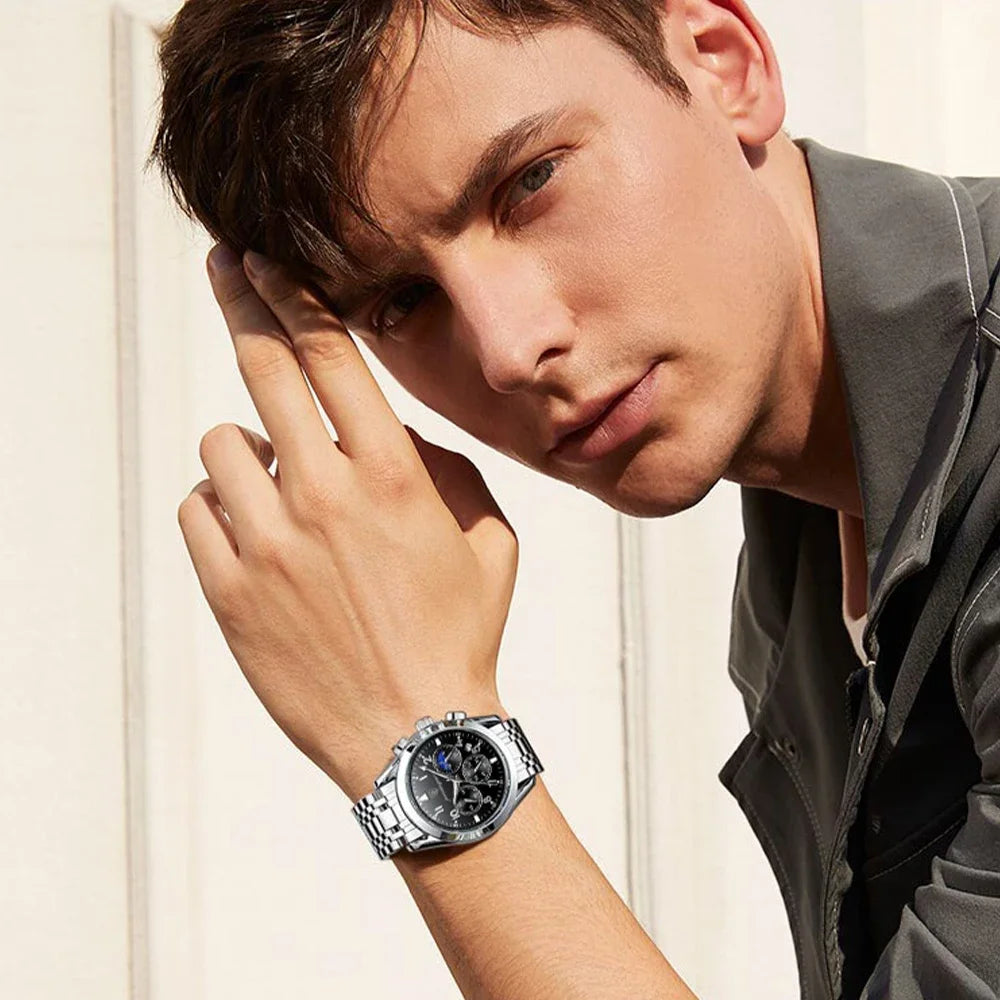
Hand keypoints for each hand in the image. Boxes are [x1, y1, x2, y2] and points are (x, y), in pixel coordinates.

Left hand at [177, 244, 517, 801]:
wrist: (417, 734)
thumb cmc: (461, 632)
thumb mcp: (489, 539)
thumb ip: (443, 467)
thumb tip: (388, 430)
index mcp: (393, 473)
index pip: (328, 353)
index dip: (291, 293)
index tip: (263, 261)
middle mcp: (325, 494)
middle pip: (262, 368)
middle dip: (241, 304)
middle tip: (227, 272)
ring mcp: (268, 543)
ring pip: (221, 444)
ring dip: (245, 448)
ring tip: (277, 487)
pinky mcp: (228, 590)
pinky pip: (197, 509)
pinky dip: (219, 507)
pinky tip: (253, 535)